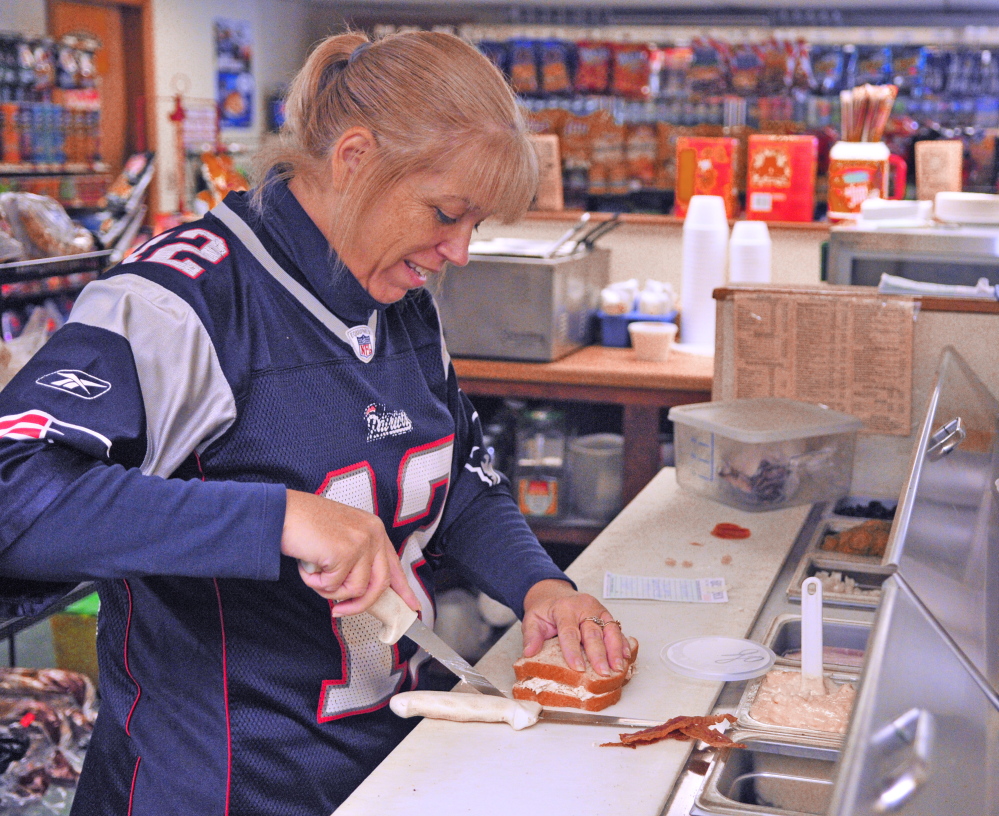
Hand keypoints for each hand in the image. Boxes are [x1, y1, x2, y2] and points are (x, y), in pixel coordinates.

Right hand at [280, 490, 419, 616]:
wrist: (282, 512)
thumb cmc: (304, 524)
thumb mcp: (341, 536)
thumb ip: (356, 557)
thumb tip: (361, 589)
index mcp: (374, 529)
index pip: (394, 564)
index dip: (403, 589)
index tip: (411, 605)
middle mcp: (372, 533)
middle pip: (379, 584)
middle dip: (358, 604)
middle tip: (340, 611)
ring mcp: (360, 542)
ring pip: (355, 590)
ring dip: (329, 590)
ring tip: (315, 572)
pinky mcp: (345, 553)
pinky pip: (334, 587)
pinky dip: (316, 583)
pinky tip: (308, 566)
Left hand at [520, 579, 630, 676]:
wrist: (554, 593)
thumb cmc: (545, 610)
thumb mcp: (532, 619)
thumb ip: (531, 635)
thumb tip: (529, 652)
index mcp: (564, 609)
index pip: (569, 631)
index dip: (573, 651)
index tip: (578, 668)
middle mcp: (583, 607)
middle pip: (593, 632)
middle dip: (599, 654)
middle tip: (603, 673)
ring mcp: (597, 609)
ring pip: (609, 629)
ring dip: (615, 650)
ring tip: (618, 668)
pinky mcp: (606, 614)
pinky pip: (616, 628)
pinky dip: (622, 643)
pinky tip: (626, 656)